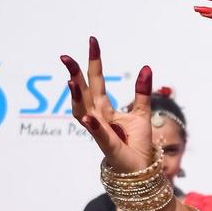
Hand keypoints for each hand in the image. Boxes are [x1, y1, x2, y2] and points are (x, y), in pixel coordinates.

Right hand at [61, 38, 155, 173]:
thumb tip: (146, 67)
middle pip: (83, 93)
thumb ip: (141, 92)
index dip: (94, 62)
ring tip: (71, 81)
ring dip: (76, 97)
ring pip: (83, 112)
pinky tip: (89, 117)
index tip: (92, 41)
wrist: (140, 169)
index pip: (96, 82)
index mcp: (104, 109)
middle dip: (74, 75)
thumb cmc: (137, 143)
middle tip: (65, 57)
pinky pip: (99, 134)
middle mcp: (97, 118)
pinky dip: (94, 126)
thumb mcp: (141, 113)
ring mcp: (100, 132)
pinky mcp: (109, 146)